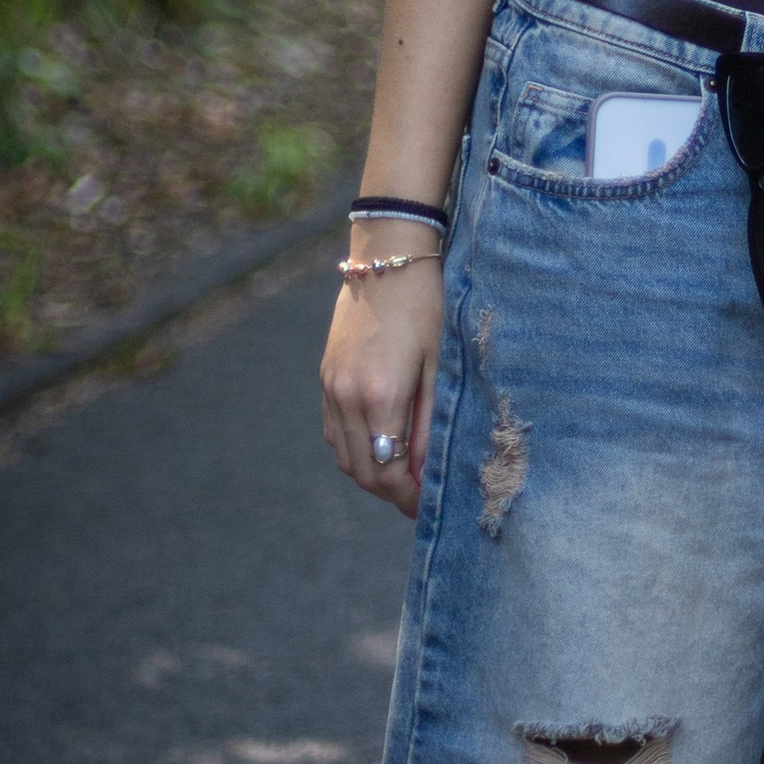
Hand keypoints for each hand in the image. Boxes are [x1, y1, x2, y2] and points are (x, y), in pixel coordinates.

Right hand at [321, 255, 443, 518]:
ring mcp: (331, 387)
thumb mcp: (438, 365)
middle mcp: (347, 397)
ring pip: (344, 455)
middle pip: (363, 471)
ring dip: (371, 472)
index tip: (432, 506)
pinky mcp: (325, 376)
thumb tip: (425, 471)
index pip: (388, 471)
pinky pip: (334, 431)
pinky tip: (381, 442)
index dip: (409, 497)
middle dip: (391, 492)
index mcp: (380, 396)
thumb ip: (429, 423)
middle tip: (420, 497)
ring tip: (404, 473)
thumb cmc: (427, 306)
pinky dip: (355, 448)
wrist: (388, 257)